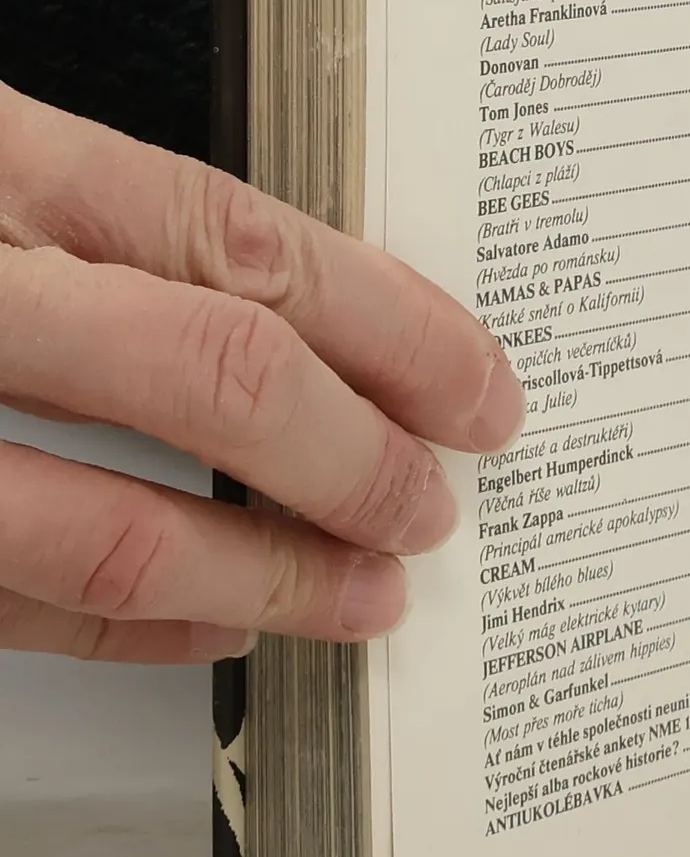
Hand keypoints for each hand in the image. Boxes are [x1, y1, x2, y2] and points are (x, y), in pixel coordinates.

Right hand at [0, 86, 524, 662]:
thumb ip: (107, 230)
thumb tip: (313, 318)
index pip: (236, 240)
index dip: (389, 326)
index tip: (476, 386)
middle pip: (213, 373)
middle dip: (359, 456)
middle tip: (432, 504)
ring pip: (115, 529)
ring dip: (273, 574)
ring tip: (364, 592)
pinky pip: (21, 604)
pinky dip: (138, 626)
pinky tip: (222, 619)